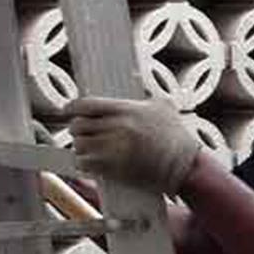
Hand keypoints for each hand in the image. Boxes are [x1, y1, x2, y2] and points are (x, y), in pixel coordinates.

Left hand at [68, 97, 200, 195]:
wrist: (186, 167)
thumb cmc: (178, 139)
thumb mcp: (165, 108)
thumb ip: (144, 99)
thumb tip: (135, 84)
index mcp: (128, 110)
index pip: (87, 104)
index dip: (72, 107)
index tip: (68, 111)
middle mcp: (119, 127)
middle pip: (79, 125)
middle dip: (78, 130)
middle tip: (83, 134)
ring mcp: (115, 148)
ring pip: (79, 145)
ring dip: (81, 147)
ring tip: (88, 149)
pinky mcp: (115, 168)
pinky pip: (85, 164)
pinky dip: (84, 164)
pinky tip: (91, 164)